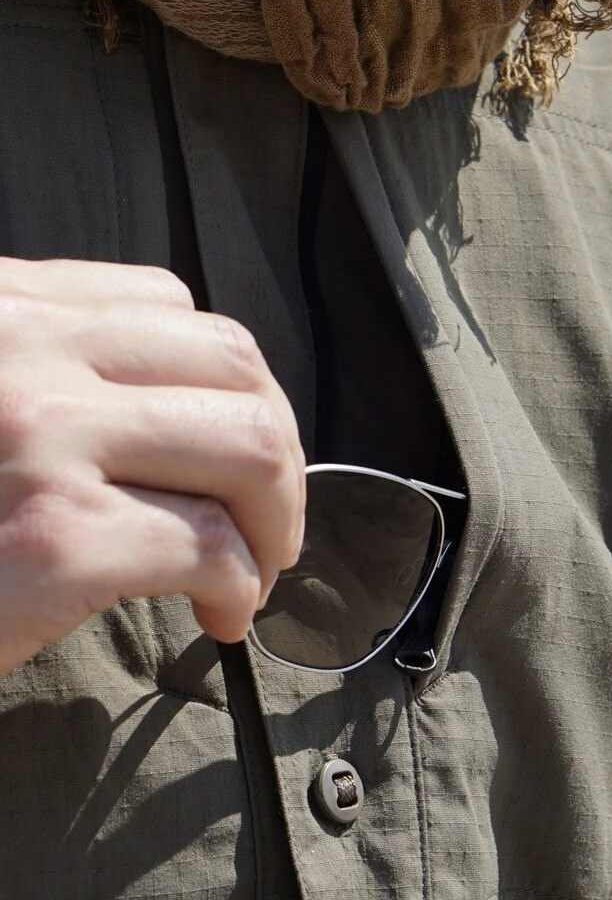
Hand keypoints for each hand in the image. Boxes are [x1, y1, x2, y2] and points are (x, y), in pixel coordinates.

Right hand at [0, 258, 305, 674]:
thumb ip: (43, 368)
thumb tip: (171, 402)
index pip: (169, 305)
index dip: (228, 381)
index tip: (230, 447)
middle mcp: (20, 352)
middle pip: (232, 364)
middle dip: (279, 447)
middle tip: (271, 516)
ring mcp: (38, 438)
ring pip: (245, 445)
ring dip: (276, 516)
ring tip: (259, 565)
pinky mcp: (50, 541)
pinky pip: (209, 545)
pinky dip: (240, 585)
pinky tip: (221, 614)